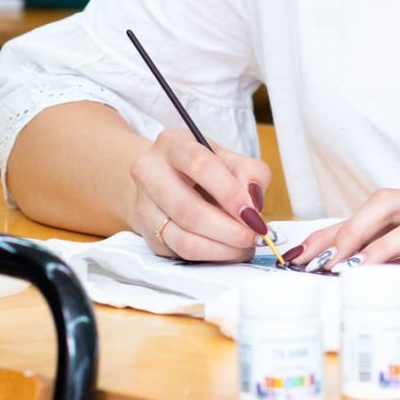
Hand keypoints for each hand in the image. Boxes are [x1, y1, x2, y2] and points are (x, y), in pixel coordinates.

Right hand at [129, 128, 272, 261]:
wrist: (165, 179)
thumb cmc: (203, 168)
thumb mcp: (230, 158)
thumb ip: (251, 174)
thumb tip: (254, 205)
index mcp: (172, 143)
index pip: (199, 165)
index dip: (229, 192)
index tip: (252, 213)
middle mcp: (150, 172)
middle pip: (188, 210)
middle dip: (230, 230)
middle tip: (255, 235)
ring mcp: (144, 206)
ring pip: (184, 239)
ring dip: (223, 248)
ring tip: (246, 245)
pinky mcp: (148, 235)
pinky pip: (183, 254)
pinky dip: (213, 256)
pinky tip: (230, 249)